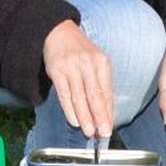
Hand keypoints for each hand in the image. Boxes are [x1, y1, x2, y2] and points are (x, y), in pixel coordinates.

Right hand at [41, 20, 113, 138]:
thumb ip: (100, 84)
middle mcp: (88, 64)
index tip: (109, 127)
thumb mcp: (95, 62)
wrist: (58, 32)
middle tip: (103, 133)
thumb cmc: (80, 51)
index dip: (108, 112)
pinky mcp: (57, 71)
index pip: (106, 92)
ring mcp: (71, 67)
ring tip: (89, 132)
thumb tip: (105, 111)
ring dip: (85, 117)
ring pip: (79, 98)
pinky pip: (64, 94)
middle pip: (95, 96)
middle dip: (99, 117)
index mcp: (101, 62)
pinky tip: (74, 121)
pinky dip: (69, 110)